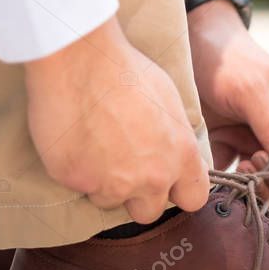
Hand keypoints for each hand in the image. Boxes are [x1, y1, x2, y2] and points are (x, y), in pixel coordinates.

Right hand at [24, 17, 209, 222]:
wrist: (79, 58)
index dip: (179, 191)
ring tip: (94, 146)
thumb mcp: (170, 101)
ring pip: (110, 201)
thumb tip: (176, 153)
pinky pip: (78, 186)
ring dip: (103, 183)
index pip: (194, 199)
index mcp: (181, 156)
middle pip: (149, 211)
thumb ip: (176, 138)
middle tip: (123, 166)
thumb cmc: (125, 69)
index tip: (167, 181)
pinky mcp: (76, 180)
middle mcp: (152, 177)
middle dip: (137, 195)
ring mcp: (112, 183)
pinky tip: (74, 140)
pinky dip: (76, 170)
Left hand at [187, 0, 268, 203]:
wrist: (190, 42)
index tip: (258, 163)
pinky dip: (223, 183)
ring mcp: (254, 144)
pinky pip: (233, 179)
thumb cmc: (226, 59)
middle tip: (242, 167)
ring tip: (227, 167)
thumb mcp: (250, 90)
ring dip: (247, 188)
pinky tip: (208, 170)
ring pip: (264, 187)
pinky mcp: (227, 148)